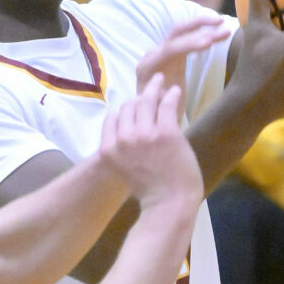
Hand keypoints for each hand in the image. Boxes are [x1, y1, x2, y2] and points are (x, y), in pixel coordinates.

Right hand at [98, 73, 201, 206]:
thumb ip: (124, 147)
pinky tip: (175, 90)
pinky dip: (171, 94)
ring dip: (154, 87)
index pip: (112, 118)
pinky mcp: (166, 132)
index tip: (134, 105)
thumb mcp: (124, 168)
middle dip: (139, 98)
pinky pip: (166, 105)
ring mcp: (144, 134)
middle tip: (150, 89)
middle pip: (128, 107)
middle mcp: (123, 139)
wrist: (170, 204)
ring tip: (161, 79)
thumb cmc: (151, 191)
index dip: (124, 110)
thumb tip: (131, 126)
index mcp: (109, 150)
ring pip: (146, 101)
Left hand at [135, 16, 231, 119]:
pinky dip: (201, 32)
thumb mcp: (161, 111)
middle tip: (221, 25)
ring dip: (202, 26)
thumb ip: (163, 100)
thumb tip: (167, 92)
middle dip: (198, 27)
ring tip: (223, 23)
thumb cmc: (157, 116)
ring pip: (182, 32)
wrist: (151, 115)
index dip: (189, 45)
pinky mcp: (172, 53)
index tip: (209, 43)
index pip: (170, 49)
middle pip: (176, 34)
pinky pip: (186, 38)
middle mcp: (153, 55)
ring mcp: (162, 52)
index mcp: (149, 67)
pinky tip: (216, 30)